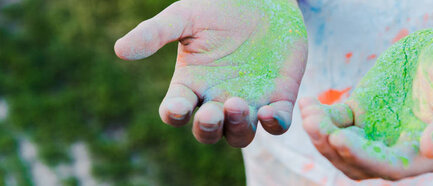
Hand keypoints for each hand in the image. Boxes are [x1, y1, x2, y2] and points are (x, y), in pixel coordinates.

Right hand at [114, 0, 306, 146]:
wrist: (263, 0)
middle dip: (207, 127)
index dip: (174, 114)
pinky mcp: (277, 99)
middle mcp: (217, 100)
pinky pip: (276, 125)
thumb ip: (155, 33)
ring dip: (237, 128)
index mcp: (191, 85)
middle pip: (208, 131)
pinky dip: (273, 125)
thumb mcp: (185, 16)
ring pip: (240, 135)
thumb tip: (120, 50)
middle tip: (212, 111)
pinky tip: (268, 112)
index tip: (178, 105)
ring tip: (236, 104)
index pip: (176, 112)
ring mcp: (248, 102)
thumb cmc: (221, 8)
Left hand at [299, 18, 432, 179]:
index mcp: (428, 152)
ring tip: (308, 115)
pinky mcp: (361, 111)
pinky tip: (307, 104)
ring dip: (321, 138)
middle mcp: (399, 148)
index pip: (392, 166)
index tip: (340, 139)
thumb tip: (430, 148)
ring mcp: (377, 131)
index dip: (364, 158)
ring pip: (342, 148)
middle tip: (316, 126)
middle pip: (360, 164)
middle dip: (334, 149)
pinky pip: (334, 122)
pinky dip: (318, 118)